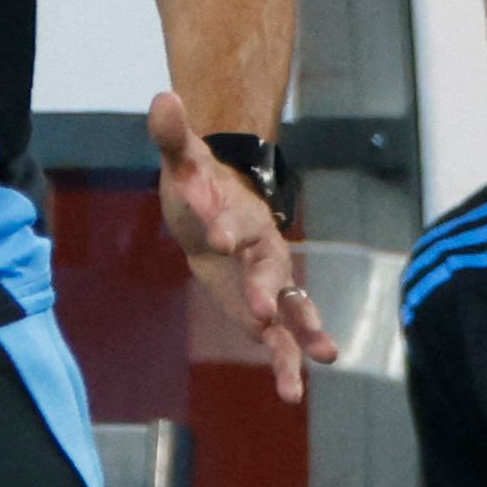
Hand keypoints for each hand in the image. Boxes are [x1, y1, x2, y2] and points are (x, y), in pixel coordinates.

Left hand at [150, 93, 337, 401]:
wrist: (215, 209)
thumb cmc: (197, 184)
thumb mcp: (182, 160)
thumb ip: (172, 134)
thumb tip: (163, 96)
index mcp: (240, 212)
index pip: (231, 218)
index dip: (223, 224)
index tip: (215, 237)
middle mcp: (262, 248)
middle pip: (266, 268)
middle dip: (264, 288)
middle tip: (260, 310)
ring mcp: (268, 280)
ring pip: (289, 307)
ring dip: (301, 330)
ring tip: (323, 356)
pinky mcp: (264, 309)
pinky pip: (281, 337)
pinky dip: (290, 359)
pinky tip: (296, 389)